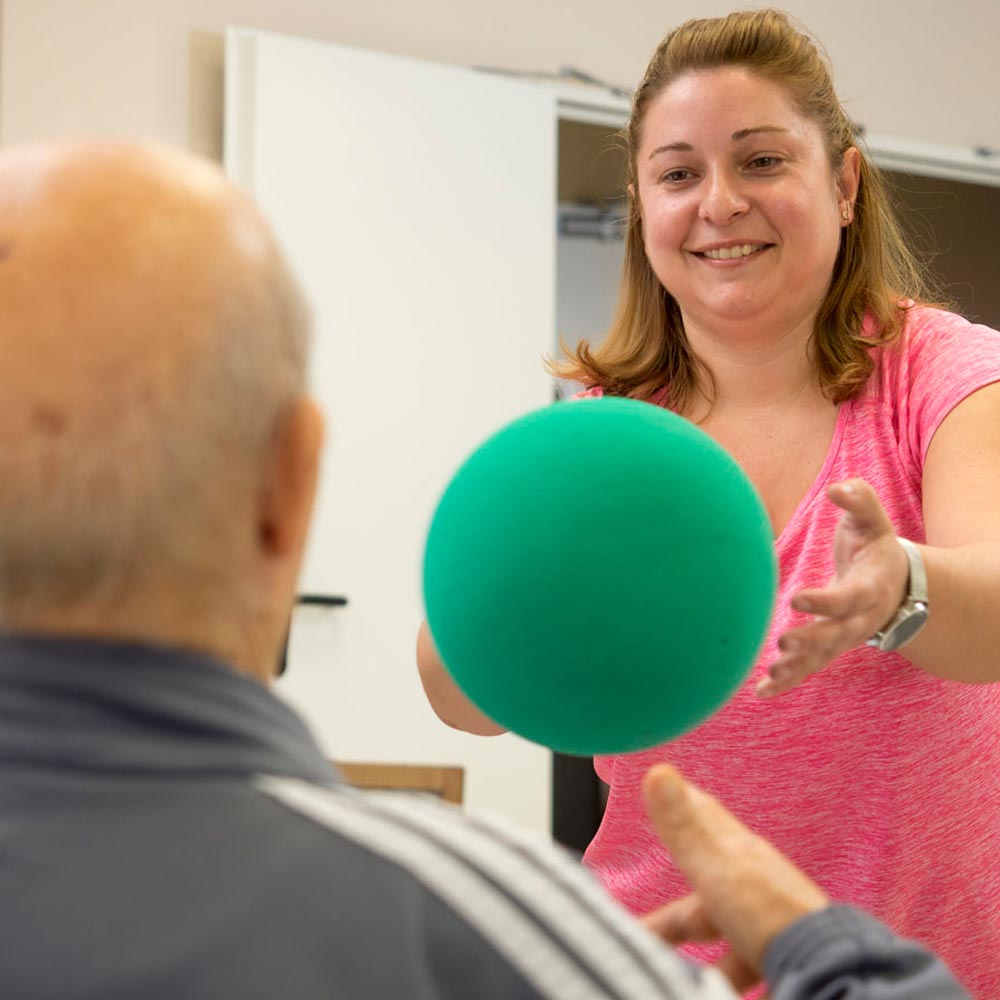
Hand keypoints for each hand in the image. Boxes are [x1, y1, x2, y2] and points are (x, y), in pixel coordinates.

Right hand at [641, 765, 827, 994]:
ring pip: (719, 936)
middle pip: (701, 897)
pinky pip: (737, 968)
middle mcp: (753, 886)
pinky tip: (708, 992)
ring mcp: (767, 925)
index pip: (705, 818)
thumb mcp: (719, 872)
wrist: (834, 971)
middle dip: (669, 920)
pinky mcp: (778, 960)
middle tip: (637, 934)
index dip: (683, 804)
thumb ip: (685, 831)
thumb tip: (657, 771)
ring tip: (668, 980)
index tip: (662, 784)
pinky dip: (717, 981)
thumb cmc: (772, 917)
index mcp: (738, 856)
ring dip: (693, 959)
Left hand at [756, 478, 909, 697]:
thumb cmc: (875, 546)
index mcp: (869, 589)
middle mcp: (859, 620)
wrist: (898, 585)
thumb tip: (838, 488)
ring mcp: (845, 638)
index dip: (823, 600)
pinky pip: (809, 669)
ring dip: (796, 668)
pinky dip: (787, 683)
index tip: (795, 597)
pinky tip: (760, 692)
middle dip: (810, 641)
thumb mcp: (874, 520)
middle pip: (835, 636)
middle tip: (782, 642)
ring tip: (769, 675)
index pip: (846, 599)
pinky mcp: (828, 648)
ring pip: (821, 658)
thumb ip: (860, 500)